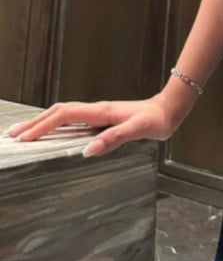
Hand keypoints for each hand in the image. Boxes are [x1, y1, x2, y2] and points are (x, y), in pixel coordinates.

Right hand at [3, 95, 180, 157]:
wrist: (169, 110)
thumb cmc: (156, 120)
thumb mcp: (139, 130)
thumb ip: (115, 138)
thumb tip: (88, 150)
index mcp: (100, 112)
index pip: (64, 115)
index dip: (43, 126)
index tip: (25, 138)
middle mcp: (96, 110)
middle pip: (58, 112)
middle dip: (34, 123)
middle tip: (12, 135)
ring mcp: (98, 113)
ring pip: (63, 114)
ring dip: (43, 122)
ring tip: (24, 133)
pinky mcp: (102, 119)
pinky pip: (73, 119)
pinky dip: (56, 124)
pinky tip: (52, 132)